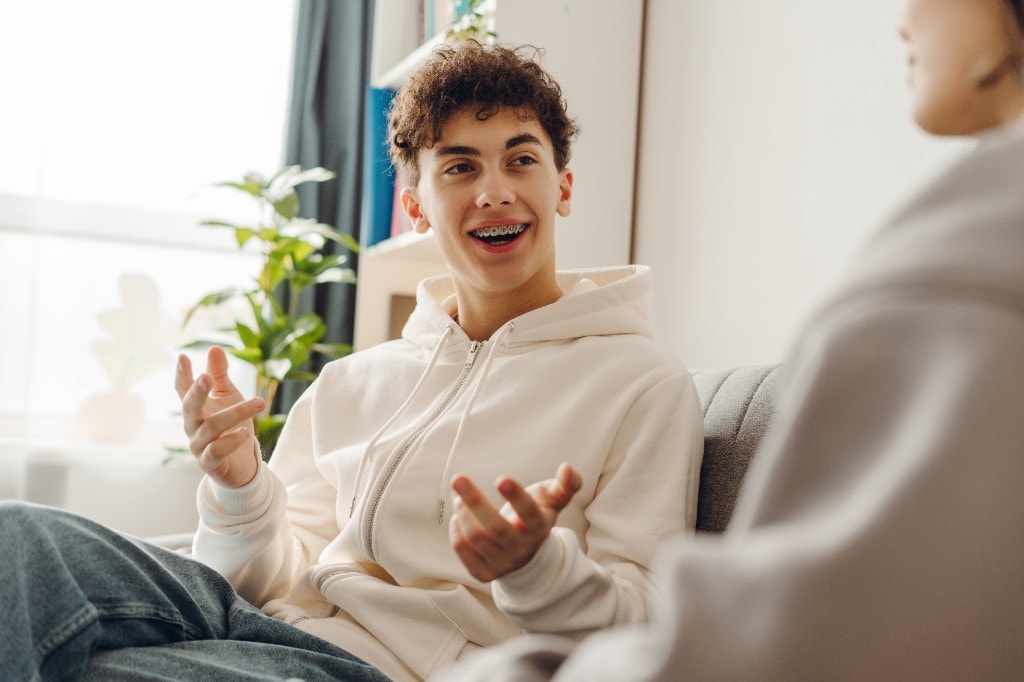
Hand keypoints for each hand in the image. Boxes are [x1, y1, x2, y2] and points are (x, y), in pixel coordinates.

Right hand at [175, 346, 263, 487]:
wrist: (241, 464)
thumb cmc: (232, 426)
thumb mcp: (228, 397)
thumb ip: (220, 375)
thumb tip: (215, 348)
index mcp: (195, 408)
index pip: (183, 390)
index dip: (182, 375)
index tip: (182, 356)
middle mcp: (192, 426)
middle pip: (189, 408)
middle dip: (197, 392)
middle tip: (206, 377)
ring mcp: (199, 446)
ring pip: (212, 427)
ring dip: (236, 413)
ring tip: (258, 402)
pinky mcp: (210, 463)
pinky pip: (217, 452)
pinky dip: (231, 441)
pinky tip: (246, 433)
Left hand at [449, 463, 581, 581]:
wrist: (528, 555)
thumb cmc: (535, 517)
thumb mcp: (552, 500)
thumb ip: (565, 484)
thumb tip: (568, 468)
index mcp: (539, 528)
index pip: (529, 513)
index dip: (516, 497)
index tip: (501, 479)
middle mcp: (522, 549)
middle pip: (496, 527)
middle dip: (474, 501)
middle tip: (458, 478)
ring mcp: (503, 563)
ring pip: (476, 538)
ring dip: (463, 512)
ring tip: (458, 495)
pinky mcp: (484, 573)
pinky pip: (463, 552)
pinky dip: (456, 532)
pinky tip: (458, 517)